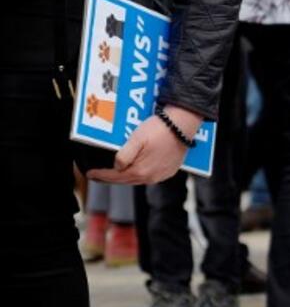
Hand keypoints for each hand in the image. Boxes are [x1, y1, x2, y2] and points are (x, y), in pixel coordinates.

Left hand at [87, 105, 202, 184]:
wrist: (182, 126)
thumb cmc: (159, 129)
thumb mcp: (136, 139)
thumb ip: (124, 155)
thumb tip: (116, 167)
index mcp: (141, 171)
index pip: (115, 177)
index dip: (101, 176)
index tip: (90, 174)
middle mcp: (151, 177)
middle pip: (126, 180)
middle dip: (111, 178)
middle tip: (99, 176)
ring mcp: (161, 175)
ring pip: (138, 179)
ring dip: (125, 177)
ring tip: (115, 173)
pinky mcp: (169, 171)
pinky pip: (150, 176)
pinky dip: (139, 174)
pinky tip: (136, 169)